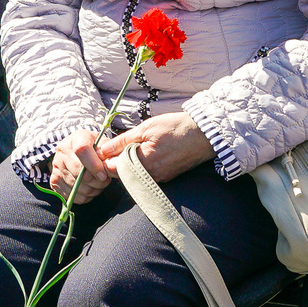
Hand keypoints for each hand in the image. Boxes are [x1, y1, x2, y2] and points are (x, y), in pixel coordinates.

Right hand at [49, 130, 114, 205]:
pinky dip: (84, 196)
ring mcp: (56, 167)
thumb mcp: (104, 144)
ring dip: (92, 190)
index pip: (82, 150)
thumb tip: (112, 165)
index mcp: (76, 138)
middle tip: (105, 180)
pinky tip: (90, 188)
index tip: (104, 175)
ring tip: (98, 184)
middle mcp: (62, 151)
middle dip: (97, 181)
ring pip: (77, 187)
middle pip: (80, 173)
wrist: (77, 152)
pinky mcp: (54, 181)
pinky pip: (72, 196)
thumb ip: (110, 152)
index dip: (94, 165)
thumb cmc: (95, 148)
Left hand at [99, 112, 214, 184]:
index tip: (107, 147)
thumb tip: (104, 148)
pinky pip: (145, 175)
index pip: (112, 169)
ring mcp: (159, 179)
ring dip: (128, 164)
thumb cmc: (175, 128)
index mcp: (143, 163)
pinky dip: (140, 166)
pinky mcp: (166, 178)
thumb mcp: (146, 128)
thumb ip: (123, 140)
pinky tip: (145, 153)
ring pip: (133, 176)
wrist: (203, 135)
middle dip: (115, 162)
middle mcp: (150, 176)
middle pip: (121, 175)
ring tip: (133, 147)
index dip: (106, 158)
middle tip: (119, 145)